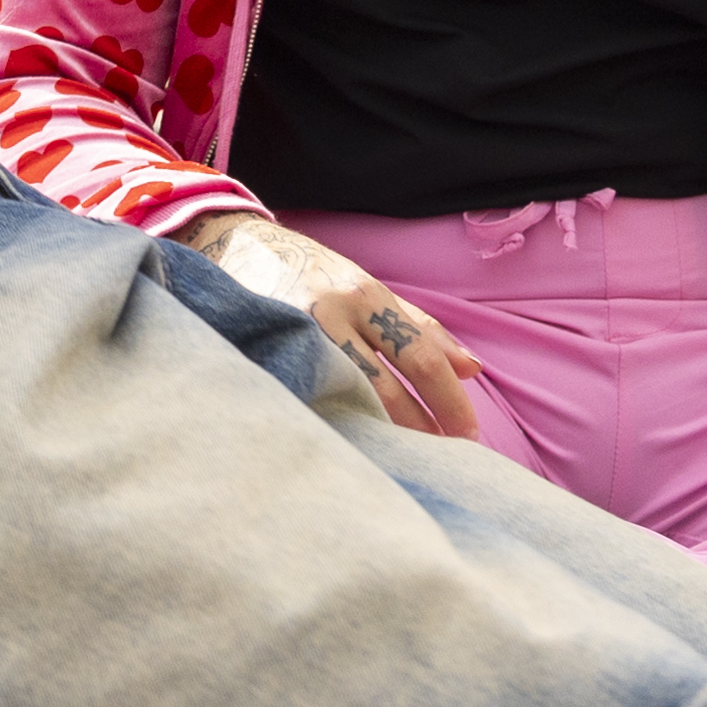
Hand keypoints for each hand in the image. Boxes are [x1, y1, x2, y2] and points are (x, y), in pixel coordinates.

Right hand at [181, 215, 487, 437]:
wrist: (234, 243)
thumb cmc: (313, 271)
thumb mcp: (368, 287)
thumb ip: (419, 327)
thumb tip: (472, 369)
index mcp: (366, 295)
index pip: (421, 358)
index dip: (450, 401)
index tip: (470, 435)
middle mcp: (332, 315)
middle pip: (387, 387)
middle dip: (422, 429)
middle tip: (445, 461)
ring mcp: (293, 337)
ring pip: (347, 399)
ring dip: (383, 435)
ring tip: (406, 463)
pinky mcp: (264, 356)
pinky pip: (307, 400)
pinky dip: (336, 426)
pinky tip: (353, 450)